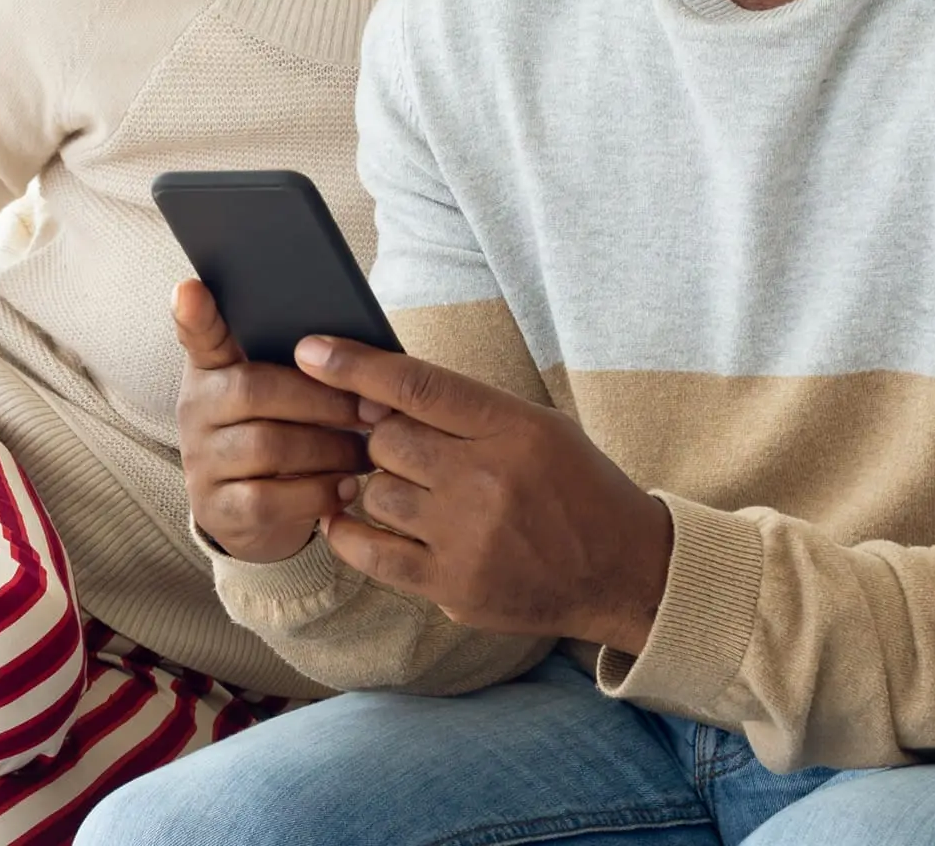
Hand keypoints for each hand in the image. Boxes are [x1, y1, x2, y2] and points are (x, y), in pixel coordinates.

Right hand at [173, 281, 371, 562]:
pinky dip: (316, 493)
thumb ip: (304, 365)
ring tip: (365, 452)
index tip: (189, 289)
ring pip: (267, 446)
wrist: (256, 515)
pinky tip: (345, 489)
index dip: (193, 314)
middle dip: (325, 400)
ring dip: (330, 449)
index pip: (198, 335)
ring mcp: (202, 461)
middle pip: (254, 390)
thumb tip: (351, 348)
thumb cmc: (284, 436)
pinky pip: (267, 499)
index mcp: (213, 371)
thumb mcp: (285, 397)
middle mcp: (197, 410)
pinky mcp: (217, 509)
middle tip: (374, 410)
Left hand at [293, 336, 673, 653]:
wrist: (623, 571)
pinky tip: (346, 520)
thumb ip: (466, 410)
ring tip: (420, 494)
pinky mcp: (452, 584)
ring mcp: (467, 535)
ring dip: (384, 488)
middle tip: (410, 450)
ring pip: (376, 492)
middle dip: (385, 439)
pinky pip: (370, 550)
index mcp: (513, 428)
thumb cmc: (576, 488)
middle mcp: (487, 479)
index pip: (417, 386)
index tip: (311, 350)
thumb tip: (378, 394)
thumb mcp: (539, 427)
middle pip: (386, 439)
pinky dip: (349, 532)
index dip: (356, 366)